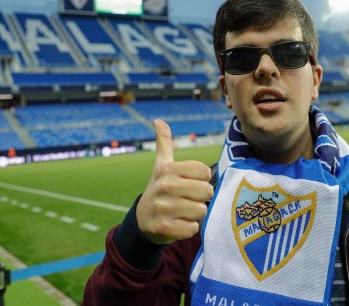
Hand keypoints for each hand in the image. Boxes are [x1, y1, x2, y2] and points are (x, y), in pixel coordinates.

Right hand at [136, 119, 213, 244]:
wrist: (142, 220)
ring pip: (201, 211)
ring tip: (182, 212)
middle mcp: (164, 186)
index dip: (201, 180)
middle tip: (186, 200)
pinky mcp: (164, 228)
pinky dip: (189, 229)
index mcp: (167, 170)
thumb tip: (159, 120)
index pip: (204, 171)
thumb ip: (164, 144)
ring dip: (195, 215)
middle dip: (200, 199)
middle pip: (207, 192)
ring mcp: (163, 208)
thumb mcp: (161, 166)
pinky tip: (178, 224)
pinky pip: (193, 228)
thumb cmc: (160, 190)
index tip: (188, 183)